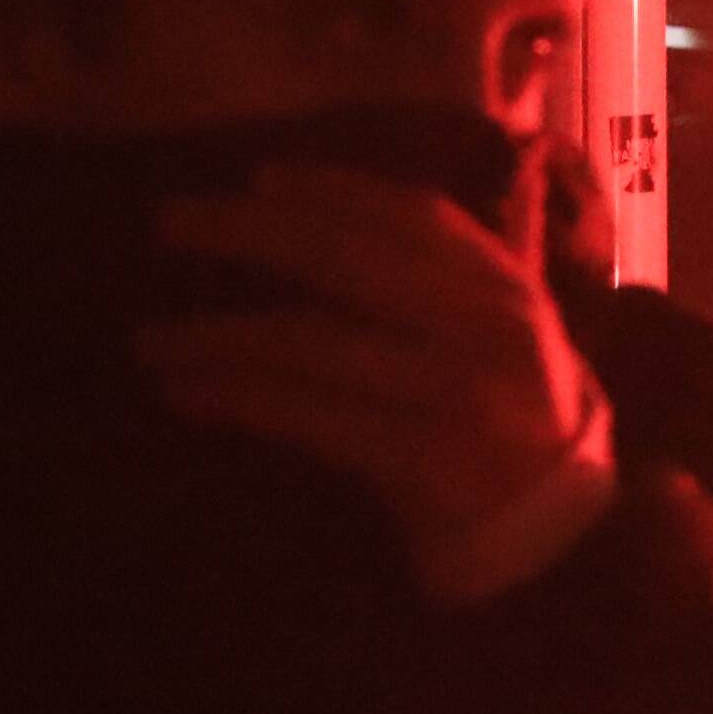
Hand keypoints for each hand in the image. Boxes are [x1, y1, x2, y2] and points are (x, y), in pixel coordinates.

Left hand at [145, 159, 616, 602]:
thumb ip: (456, 266)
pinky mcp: (423, 460)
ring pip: (313, 343)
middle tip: (170, 222)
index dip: (333, 190)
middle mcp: (482, 327)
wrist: (562, 535)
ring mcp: (454, 393)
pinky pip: (309, 417)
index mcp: (504, 286)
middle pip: (348, 260)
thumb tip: (368, 199)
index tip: (260, 178)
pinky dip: (239, 400)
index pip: (412, 215)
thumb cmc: (515, 419)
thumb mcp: (507, 329)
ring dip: (219, 338)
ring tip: (150, 341)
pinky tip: (187, 394)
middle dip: (252, 232)